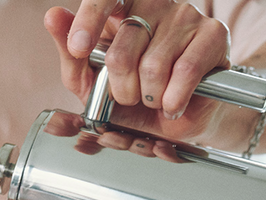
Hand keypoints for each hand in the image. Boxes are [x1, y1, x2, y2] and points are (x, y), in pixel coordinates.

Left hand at [45, 1, 230, 142]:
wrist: (179, 121)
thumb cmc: (135, 98)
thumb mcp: (92, 82)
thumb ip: (71, 54)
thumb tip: (52, 16)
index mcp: (125, 7)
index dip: (90, 18)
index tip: (78, 48)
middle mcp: (155, 3)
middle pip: (122, 49)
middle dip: (121, 89)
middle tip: (130, 97)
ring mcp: (186, 15)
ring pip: (152, 65)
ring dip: (149, 97)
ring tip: (155, 98)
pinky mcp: (213, 35)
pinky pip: (184, 71)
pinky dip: (174, 98)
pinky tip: (173, 103)